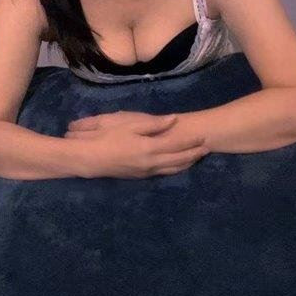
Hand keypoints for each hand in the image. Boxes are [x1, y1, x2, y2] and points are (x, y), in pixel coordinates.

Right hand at [64, 111, 208, 178]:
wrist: (88, 159)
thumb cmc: (106, 138)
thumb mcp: (128, 124)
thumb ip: (153, 124)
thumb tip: (173, 119)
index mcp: (150, 148)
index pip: (177, 144)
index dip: (191, 141)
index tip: (204, 136)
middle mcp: (152, 163)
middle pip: (179, 159)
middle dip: (194, 153)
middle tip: (207, 148)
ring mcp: (146, 171)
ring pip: (172, 169)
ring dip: (187, 163)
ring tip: (198, 157)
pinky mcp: (140, 175)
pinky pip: (164, 172)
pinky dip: (175, 169)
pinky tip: (178, 166)